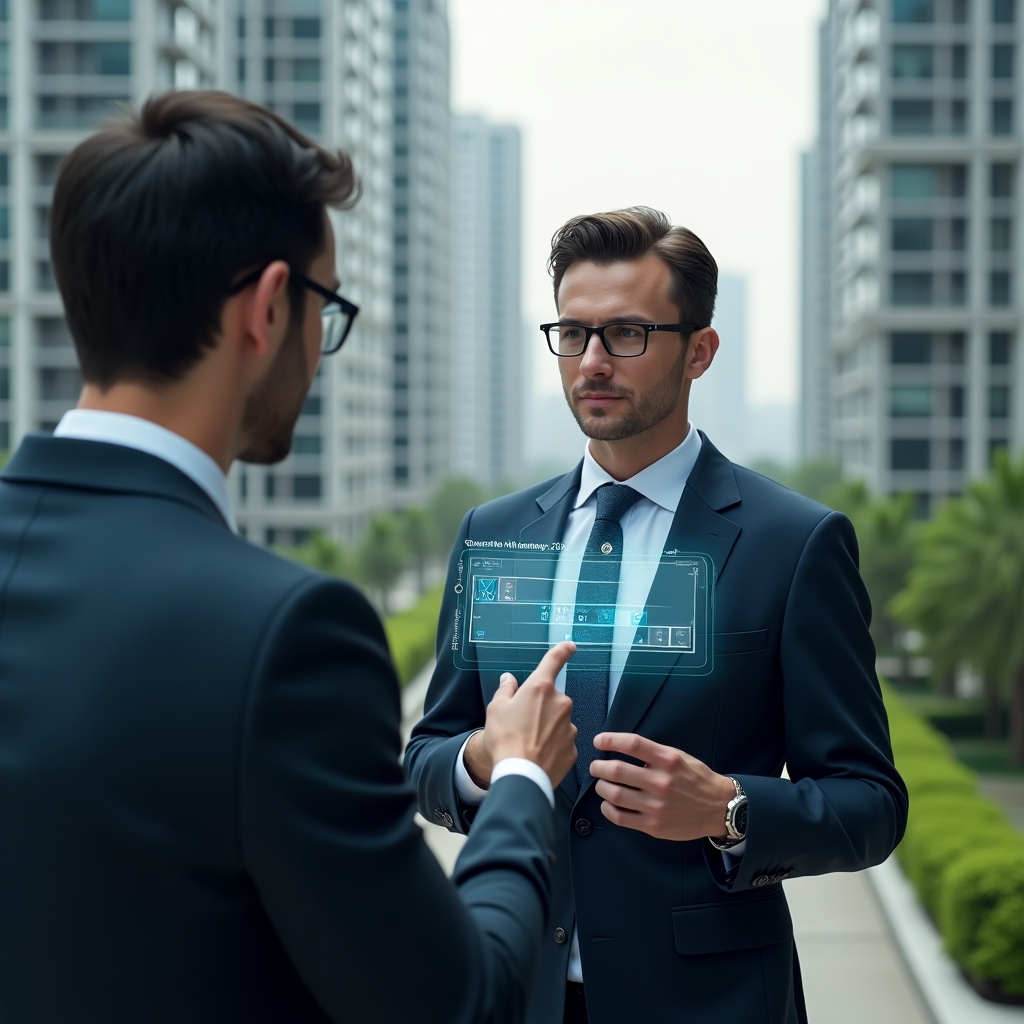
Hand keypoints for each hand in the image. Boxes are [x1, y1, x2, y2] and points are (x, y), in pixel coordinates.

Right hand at [465, 642, 577, 788]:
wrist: (520, 774)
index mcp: (540, 688)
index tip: (570, 646)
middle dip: (541, 706)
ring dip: (547, 726)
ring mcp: (569, 726)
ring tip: (529, 742)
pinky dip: (553, 745)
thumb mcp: (496, 709)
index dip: (563, 650)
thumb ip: (505, 690)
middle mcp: (560, 702)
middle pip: (552, 698)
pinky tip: (539, 754)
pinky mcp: (573, 747)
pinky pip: (562, 741)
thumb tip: (509, 679)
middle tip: (523, 722)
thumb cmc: (505, 739)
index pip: (554, 660)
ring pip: (558, 720)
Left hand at [589, 732, 735, 841]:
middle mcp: (661, 782)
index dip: (610, 740)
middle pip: (617, 771)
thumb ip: (653, 753)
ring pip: (614, 794)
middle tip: (596, 766)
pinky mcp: (654, 826)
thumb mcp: (678, 757)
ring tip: (601, 784)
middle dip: (599, 767)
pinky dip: (607, 809)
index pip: (632, 744)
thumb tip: (621, 747)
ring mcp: (656, 806)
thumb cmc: (696, 779)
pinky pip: (620, 817)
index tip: (598, 741)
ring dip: (601, 787)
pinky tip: (607, 804)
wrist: (718, 808)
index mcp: (667, 760)